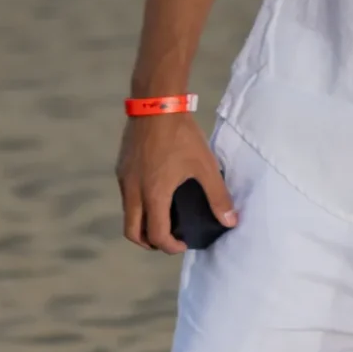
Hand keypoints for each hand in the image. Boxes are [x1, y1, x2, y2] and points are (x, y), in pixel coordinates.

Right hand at [116, 114, 237, 254]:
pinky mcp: (122, 166)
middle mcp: (133, 191)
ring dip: (141, 223)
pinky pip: (126, 195)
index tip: (183, 244)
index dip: (170, 246)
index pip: (156, 235)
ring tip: (162, 218)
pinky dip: (137, 205)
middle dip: (149, 242)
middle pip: (132, 232)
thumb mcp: (205, 166)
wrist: (156, 104)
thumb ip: (218, 196)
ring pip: (127, 213)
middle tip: (167, 239)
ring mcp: (124, 179)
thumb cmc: (182, 136)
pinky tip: (154, 191)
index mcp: (154, 195)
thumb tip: (230, 221)